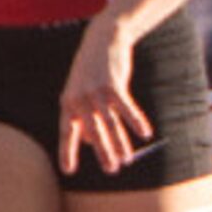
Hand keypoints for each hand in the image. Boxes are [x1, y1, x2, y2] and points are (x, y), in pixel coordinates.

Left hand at [59, 15, 151, 174]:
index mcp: (68, 102)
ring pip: (110, 123)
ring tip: (127, 159)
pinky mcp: (113, 85)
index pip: (66, 132)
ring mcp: (96, 92)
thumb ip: (82, 116)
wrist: (101, 40)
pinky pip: (126, 108)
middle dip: (102, 152)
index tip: (68, 171)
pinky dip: (136, 121)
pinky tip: (145, 133)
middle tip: (111, 170)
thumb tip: (89, 141)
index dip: (67, 152)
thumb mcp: (80, 91)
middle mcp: (80, 99)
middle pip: (92, 132)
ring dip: (120, 143)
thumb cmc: (91, 71)